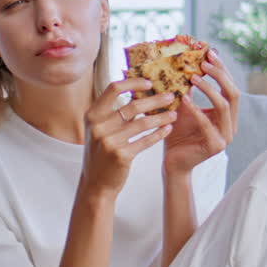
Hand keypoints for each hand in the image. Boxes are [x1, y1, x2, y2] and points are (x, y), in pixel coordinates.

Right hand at [82, 77, 178, 196]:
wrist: (96, 184)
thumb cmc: (100, 154)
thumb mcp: (98, 130)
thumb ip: (111, 113)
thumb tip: (135, 92)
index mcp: (92, 115)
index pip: (113, 89)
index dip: (132, 82)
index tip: (149, 83)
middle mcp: (99, 127)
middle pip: (133, 105)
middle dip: (155, 100)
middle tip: (170, 97)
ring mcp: (109, 141)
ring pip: (142, 123)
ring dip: (161, 117)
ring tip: (174, 114)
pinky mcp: (121, 155)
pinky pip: (145, 140)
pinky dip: (158, 134)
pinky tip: (167, 129)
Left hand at [162, 49, 239, 175]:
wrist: (172, 162)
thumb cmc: (177, 133)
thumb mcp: (183, 106)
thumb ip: (188, 89)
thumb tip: (182, 62)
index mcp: (227, 114)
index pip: (230, 86)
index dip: (222, 69)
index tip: (209, 52)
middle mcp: (231, 124)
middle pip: (233, 93)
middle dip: (220, 75)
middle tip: (204, 62)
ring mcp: (226, 136)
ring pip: (224, 106)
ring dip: (209, 89)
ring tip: (193, 78)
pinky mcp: (216, 146)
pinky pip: (208, 123)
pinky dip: (196, 110)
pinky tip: (183, 99)